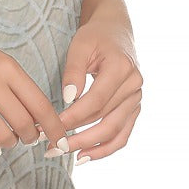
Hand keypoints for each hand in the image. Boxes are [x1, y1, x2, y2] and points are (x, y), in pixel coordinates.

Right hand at [0, 17, 73, 159]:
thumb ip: (14, 82)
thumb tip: (34, 113)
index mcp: (6, 66)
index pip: (41, 105)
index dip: (55, 128)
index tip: (61, 140)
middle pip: (25, 125)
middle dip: (31, 138)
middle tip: (29, 138)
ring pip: (4, 136)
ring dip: (10, 144)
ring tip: (7, 141)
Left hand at [52, 16, 143, 160]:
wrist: (116, 31)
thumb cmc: (95, 36)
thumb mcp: (80, 45)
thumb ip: (74, 70)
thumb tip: (68, 99)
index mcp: (121, 68)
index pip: (95, 101)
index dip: (73, 117)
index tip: (51, 126)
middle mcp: (134, 86)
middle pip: (105, 120)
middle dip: (78, 137)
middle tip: (53, 147)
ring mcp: (137, 98)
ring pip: (115, 132)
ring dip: (90, 147)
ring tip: (65, 155)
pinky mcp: (134, 107)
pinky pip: (123, 134)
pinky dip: (106, 148)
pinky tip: (85, 156)